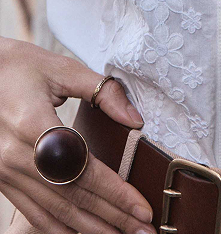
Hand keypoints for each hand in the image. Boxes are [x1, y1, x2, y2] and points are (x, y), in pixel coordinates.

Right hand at [0, 36, 155, 233]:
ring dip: (89, 229)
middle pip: (71, 198)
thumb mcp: (62, 68)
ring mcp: (4, 172)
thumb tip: (135, 120)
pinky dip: (58, 228)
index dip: (116, 193)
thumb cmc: (19, 66)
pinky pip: (32, 212)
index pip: (84, 170)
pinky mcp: (0, 179)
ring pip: (53, 212)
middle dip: (111, 219)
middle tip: (144, 232)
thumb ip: (102, 92)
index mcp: (34, 125)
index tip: (143, 209)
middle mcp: (16, 156)